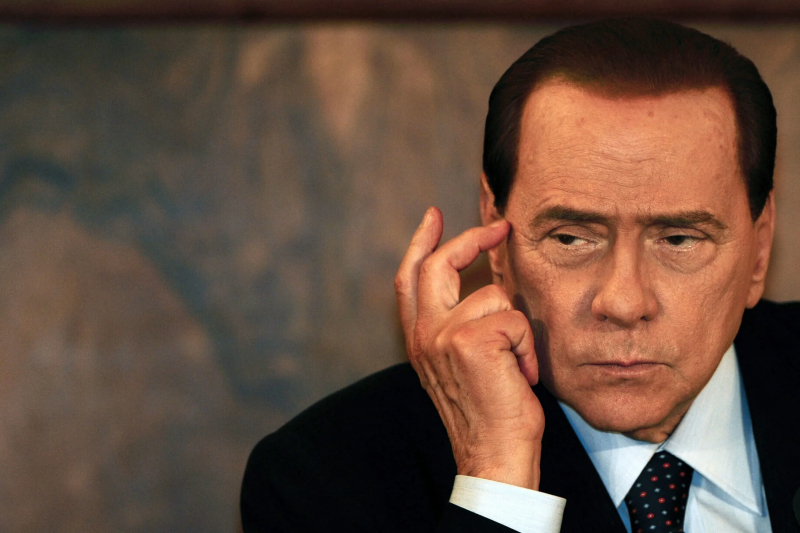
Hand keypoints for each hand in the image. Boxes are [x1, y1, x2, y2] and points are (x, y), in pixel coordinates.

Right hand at [395, 207, 544, 489]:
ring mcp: (442, 335)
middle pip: (439, 264)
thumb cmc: (488, 414)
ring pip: (494, 295)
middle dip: (471, 238)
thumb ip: (459, 326)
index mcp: (419, 339)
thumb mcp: (462, 365)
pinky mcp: (470, 340)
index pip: (409, 278)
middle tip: (499, 227)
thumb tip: (484, 288)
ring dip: (517, 330)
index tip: (433, 216)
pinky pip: (514, 319)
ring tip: (515, 365)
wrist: (493, 456)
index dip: (420, 243)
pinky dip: (527, 347)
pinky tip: (520, 375)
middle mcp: (423, 334)